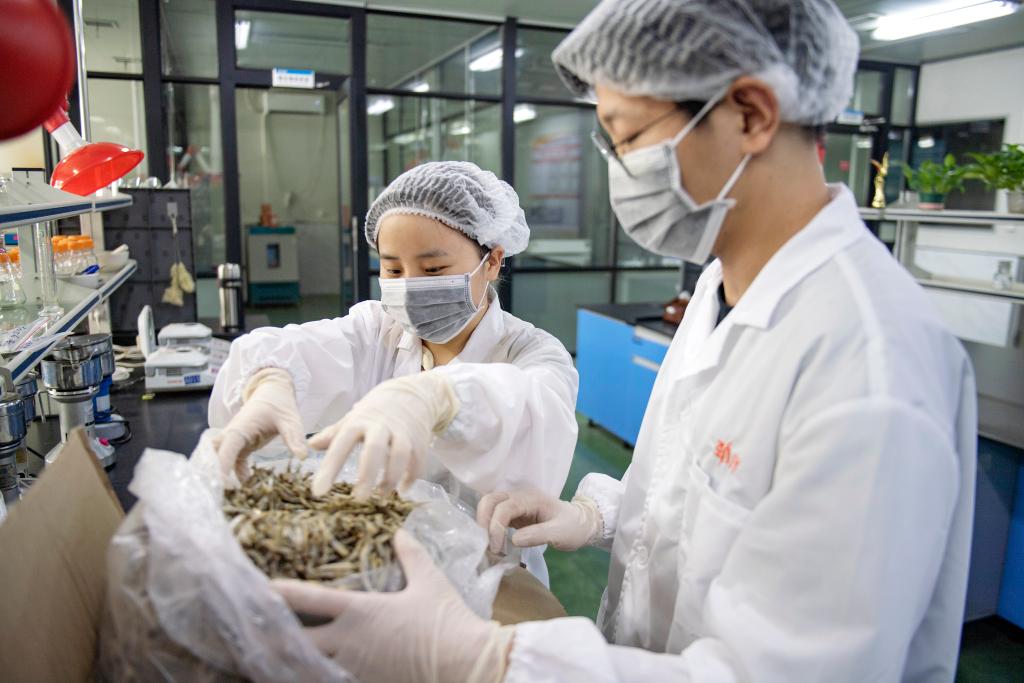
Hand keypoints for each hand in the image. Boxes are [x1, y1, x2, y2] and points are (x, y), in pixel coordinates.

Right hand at [212, 368, 306, 483]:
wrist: (273, 393)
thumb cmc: (279, 405)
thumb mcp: (290, 420)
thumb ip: (294, 437)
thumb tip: (302, 456)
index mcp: (241, 427)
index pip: (227, 447)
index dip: (222, 464)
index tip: (221, 482)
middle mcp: (233, 434)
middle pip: (214, 453)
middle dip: (213, 471)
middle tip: (218, 493)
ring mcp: (235, 441)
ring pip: (219, 457)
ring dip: (222, 473)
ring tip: (228, 494)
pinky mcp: (241, 446)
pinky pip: (233, 461)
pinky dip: (236, 473)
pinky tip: (246, 484)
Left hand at [273, 530, 513, 682]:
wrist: (466, 662)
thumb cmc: (446, 618)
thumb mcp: (429, 581)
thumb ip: (411, 555)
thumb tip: (400, 532)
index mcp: (359, 611)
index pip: (307, 599)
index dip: (278, 592)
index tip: (256, 585)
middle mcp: (348, 642)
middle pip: (294, 641)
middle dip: (270, 636)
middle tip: (250, 629)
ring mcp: (355, 668)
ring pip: (307, 668)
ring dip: (289, 661)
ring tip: (269, 656)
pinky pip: (331, 681)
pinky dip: (316, 676)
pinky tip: (308, 671)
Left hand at [308, 372, 458, 498]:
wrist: (410, 394)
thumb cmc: (374, 412)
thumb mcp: (352, 419)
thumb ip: (333, 433)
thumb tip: (309, 446)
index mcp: (358, 422)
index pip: (341, 445)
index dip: (329, 468)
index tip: (318, 492)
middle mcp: (381, 426)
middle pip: (374, 449)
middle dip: (367, 474)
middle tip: (358, 499)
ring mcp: (403, 432)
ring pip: (400, 455)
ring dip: (391, 478)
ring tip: (381, 497)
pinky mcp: (419, 440)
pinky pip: (417, 461)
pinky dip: (411, 477)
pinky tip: (402, 490)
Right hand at [477, 489, 602, 552]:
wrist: (581, 524)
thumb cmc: (572, 527)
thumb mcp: (559, 534)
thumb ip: (537, 535)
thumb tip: (513, 540)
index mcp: (532, 499)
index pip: (505, 507)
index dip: (496, 526)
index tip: (496, 548)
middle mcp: (520, 497)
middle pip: (491, 500)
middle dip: (483, 521)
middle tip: (486, 546)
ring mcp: (515, 504)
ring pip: (489, 506)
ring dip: (484, 523)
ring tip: (488, 546)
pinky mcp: (513, 513)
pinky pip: (494, 515)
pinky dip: (489, 527)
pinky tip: (491, 542)